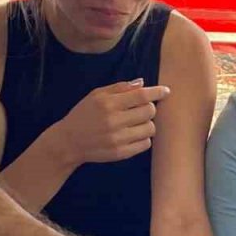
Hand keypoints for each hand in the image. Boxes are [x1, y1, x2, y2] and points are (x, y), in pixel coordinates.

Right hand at [46, 79, 169, 165]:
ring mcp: (118, 139)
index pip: (141, 95)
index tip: (166, 91)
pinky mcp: (121, 153)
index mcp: (108, 103)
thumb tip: (143, 83)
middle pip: (150, 111)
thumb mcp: (96, 95)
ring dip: (147, 124)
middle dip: (150, 108)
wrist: (69, 142)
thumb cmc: (84, 115)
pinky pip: (145, 144)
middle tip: (141, 109)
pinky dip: (143, 138)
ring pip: (150, 128)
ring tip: (136, 123)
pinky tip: (133, 134)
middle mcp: (114, 121)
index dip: (157, 92)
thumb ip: (120, 88)